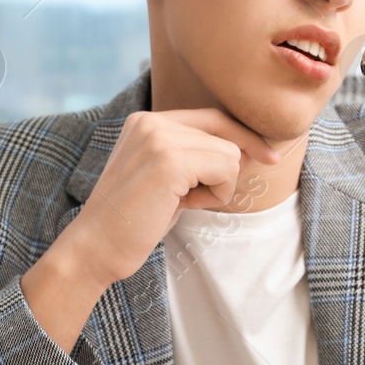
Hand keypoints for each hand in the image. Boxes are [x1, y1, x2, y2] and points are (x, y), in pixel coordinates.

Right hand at [70, 108, 279, 285]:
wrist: (96, 247)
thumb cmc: (133, 221)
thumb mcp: (167, 180)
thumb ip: (196, 159)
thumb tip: (244, 151)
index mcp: (145, 121)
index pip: (210, 117)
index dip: (242, 134)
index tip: (268, 154)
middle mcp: (151, 121)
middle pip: (222, 129)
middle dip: (236, 160)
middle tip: (245, 178)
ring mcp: (159, 138)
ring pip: (228, 152)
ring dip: (218, 185)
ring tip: (185, 203)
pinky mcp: (169, 160)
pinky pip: (226, 168)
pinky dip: (217, 193)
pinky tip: (187, 206)